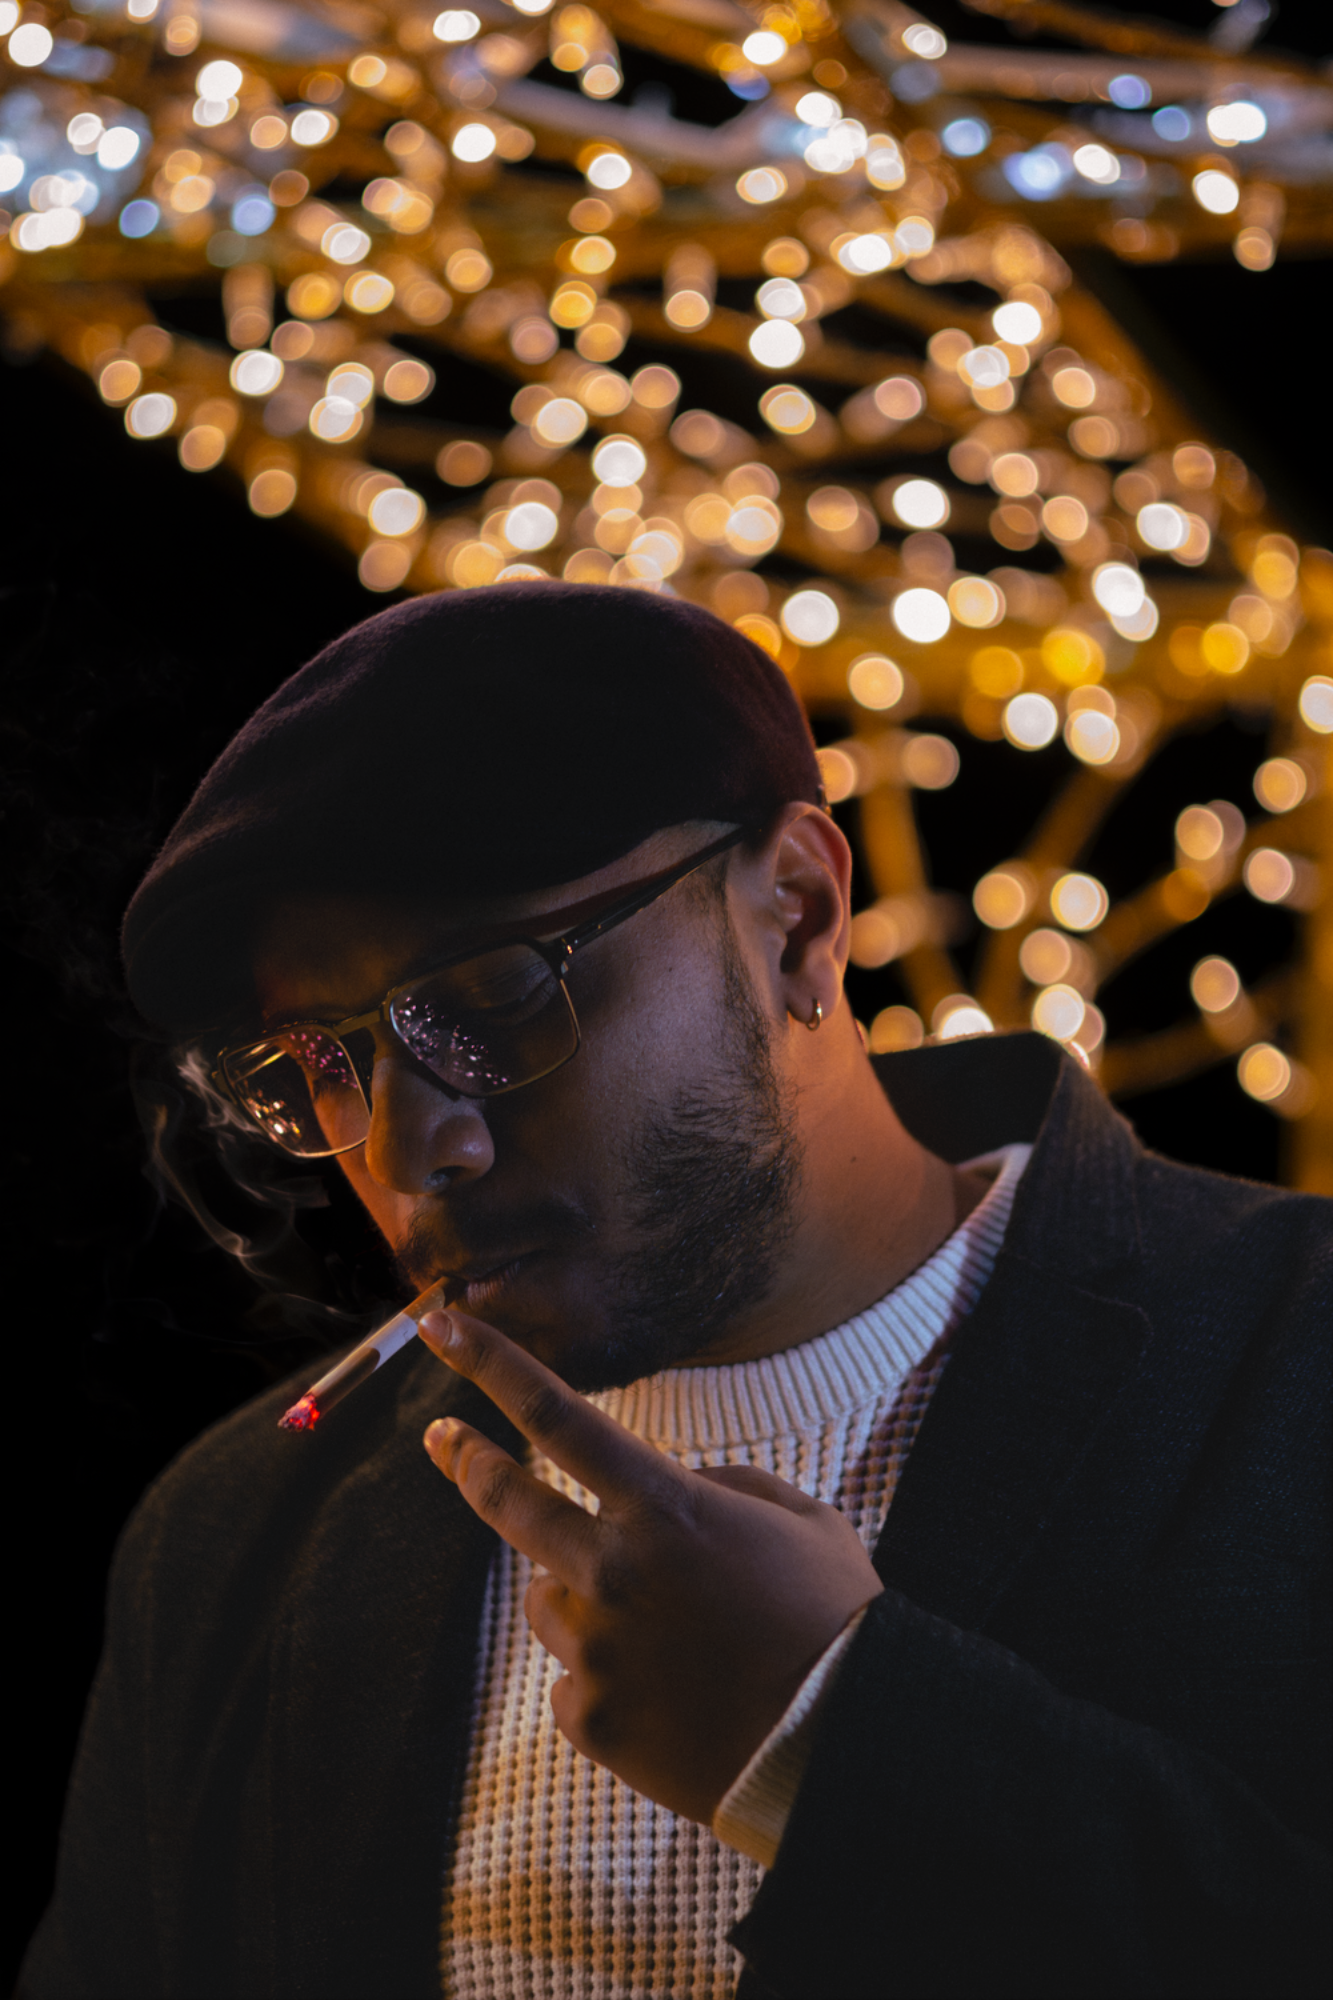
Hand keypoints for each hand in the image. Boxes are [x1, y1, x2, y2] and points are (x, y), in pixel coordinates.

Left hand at [418, 1307, 883, 1824]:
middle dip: (465, 1459)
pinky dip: (609, 1674)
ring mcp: (595, 1649)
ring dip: (583, 1595)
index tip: (441, 1325)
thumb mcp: (797, 1518)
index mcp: (664, 1507)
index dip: (490, 1363)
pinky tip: (671, 1693)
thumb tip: (665, 1489)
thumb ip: (721, 1486)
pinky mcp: (590, 1718)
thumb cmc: (832, 1618)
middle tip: (440, 1438)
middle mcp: (613, 1570)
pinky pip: (573, 1678)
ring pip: (549, 1599)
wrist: (841, 1745)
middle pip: (507, 1499)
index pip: (556, 1414)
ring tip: (668, 1632)